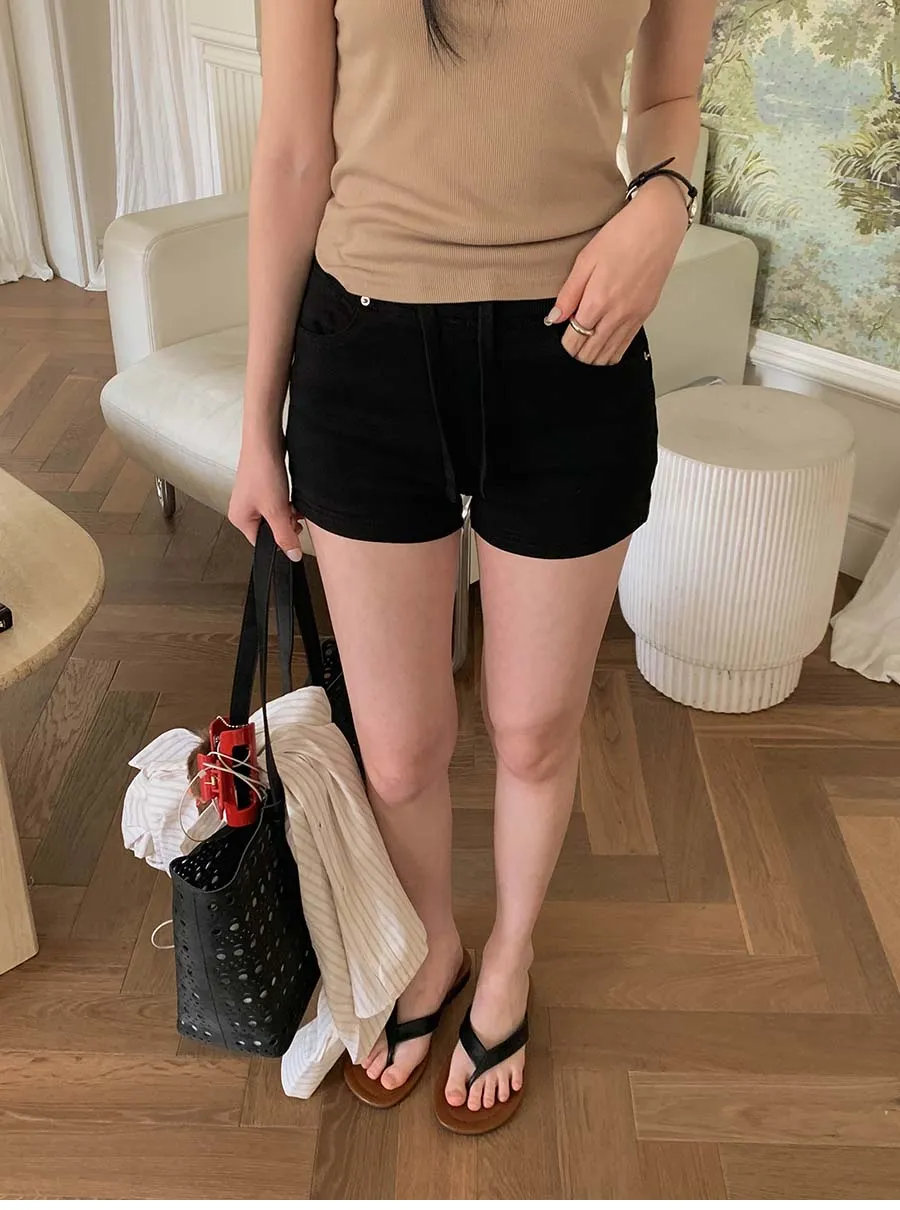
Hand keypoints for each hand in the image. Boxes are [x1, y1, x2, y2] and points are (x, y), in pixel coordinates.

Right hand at [228, 436, 303, 559]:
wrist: (265, 439)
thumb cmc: (262, 471)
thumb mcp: (277, 511)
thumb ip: (285, 536)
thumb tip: (291, 556)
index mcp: (239, 519)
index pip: (261, 543)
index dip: (280, 540)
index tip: (293, 534)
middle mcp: (243, 509)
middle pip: (270, 529)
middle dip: (286, 525)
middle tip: (294, 515)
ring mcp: (252, 497)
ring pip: (276, 516)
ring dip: (288, 512)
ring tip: (292, 503)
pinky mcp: (262, 486)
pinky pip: (277, 503)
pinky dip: (287, 501)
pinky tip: (291, 494)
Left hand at [546, 179, 688, 364]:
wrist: (658, 224)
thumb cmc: (624, 235)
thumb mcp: (586, 259)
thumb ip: (569, 293)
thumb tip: (555, 317)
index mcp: (598, 301)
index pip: (575, 339)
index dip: (565, 344)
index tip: (561, 340)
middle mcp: (617, 314)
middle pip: (591, 351)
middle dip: (577, 352)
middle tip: (570, 345)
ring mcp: (634, 316)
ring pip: (609, 353)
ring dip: (594, 356)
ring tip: (584, 350)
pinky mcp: (645, 313)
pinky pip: (626, 344)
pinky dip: (613, 351)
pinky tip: (605, 348)